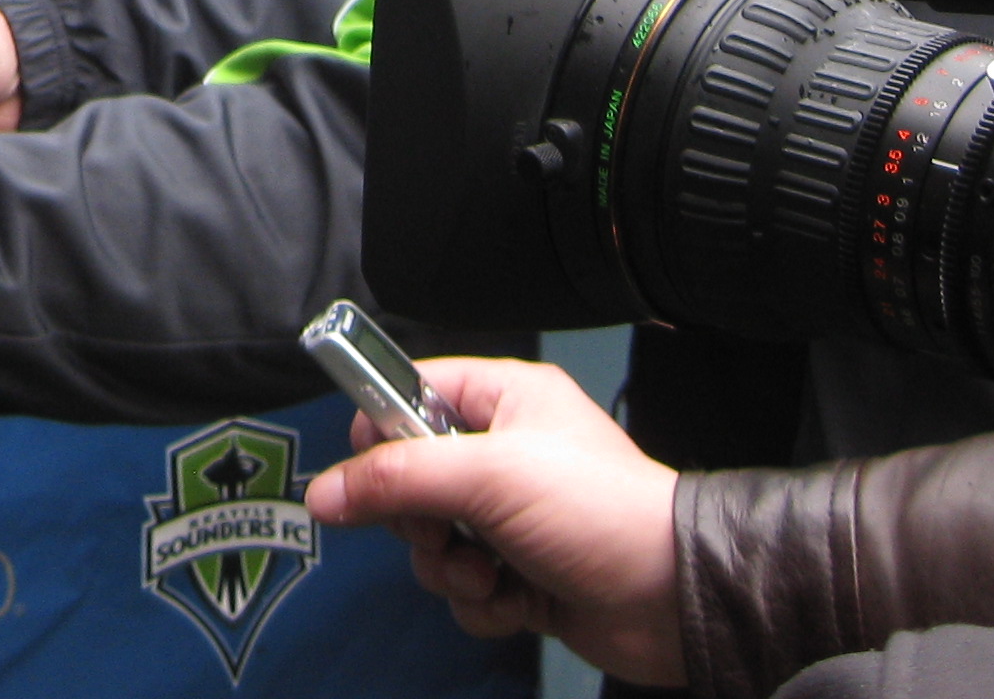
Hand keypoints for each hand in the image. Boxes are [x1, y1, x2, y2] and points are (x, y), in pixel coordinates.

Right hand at [305, 357, 681, 685]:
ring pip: (431, 540)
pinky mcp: (519, 572)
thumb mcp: (489, 477)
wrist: (671, 598)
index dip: (380, 430)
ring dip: (448, 566)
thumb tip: (323, 492)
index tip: (369, 468)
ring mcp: (510, 517)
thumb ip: (399, 478)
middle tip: (445, 528)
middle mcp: (504, 453)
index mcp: (504, 398)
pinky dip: (479, 600)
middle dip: (417, 518)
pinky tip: (515, 599)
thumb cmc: (601, 511)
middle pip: (410, 477)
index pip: (410, 393)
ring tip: (489, 571)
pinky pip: (461, 585)